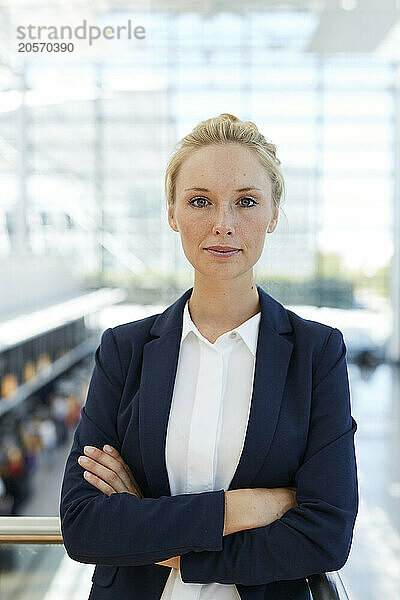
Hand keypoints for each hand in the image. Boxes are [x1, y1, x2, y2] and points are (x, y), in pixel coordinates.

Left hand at [78, 444, 179, 569]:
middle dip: (100, 457)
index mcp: (135, 487)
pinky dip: (97, 482)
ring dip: (95, 466)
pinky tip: (86, 475)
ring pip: (112, 477)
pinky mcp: (123, 508)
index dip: (115, 455)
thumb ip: (125, 492)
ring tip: (82, 460)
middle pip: (116, 468)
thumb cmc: (138, 521)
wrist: (151, 537)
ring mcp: (128, 498)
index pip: (125, 467)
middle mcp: (133, 490)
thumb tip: (110, 481)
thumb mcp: (133, 504)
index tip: (105, 446)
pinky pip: (109, 492)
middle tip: (86, 449)